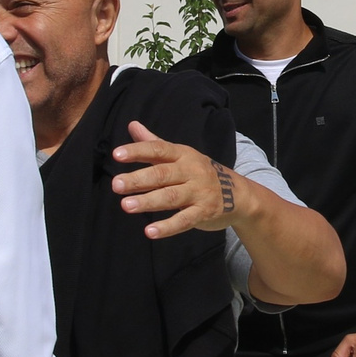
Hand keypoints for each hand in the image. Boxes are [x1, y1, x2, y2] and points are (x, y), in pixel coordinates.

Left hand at [110, 121, 239, 238]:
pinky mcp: (204, 212)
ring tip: (126, 206)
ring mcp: (199, 192)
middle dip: (138, 179)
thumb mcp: (181, 155)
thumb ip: (154, 143)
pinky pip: (184, 220)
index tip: (117, 154)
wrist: (239, 194)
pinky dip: (167, 227)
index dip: (138, 151)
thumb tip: (132, 125)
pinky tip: (150, 231)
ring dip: (148, 201)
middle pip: (162, 174)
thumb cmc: (201, 173)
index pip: (158, 149)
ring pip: (171, 197)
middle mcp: (191, 171)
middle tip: (116, 184)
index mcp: (183, 154)